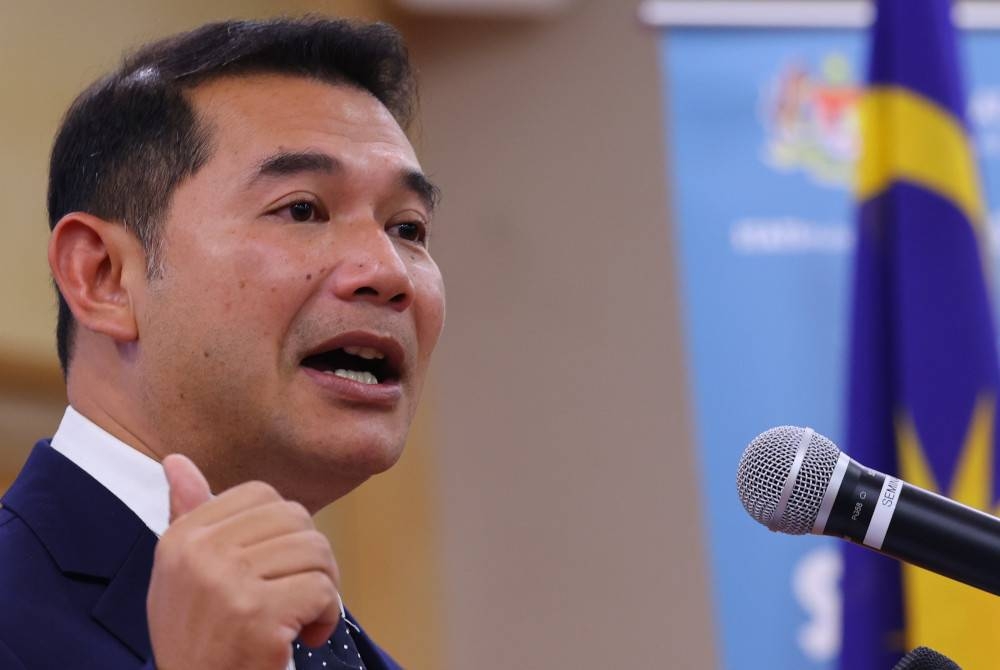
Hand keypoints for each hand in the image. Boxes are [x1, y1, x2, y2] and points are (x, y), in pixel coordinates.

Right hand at [147, 454, 340, 669]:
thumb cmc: (200, 639)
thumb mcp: (181, 576)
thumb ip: (188, 515)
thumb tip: (176, 460)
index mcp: (182, 538)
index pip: (261, 494)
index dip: (282, 530)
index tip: (269, 569)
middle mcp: (199, 554)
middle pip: (296, 517)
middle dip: (309, 557)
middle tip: (294, 596)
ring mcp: (228, 584)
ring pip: (316, 550)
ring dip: (321, 588)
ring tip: (297, 618)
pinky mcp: (258, 617)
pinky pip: (323, 590)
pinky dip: (326, 617)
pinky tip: (304, 638)